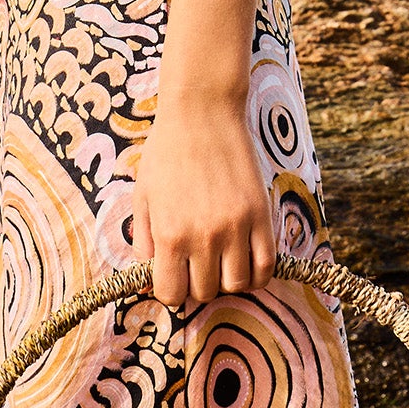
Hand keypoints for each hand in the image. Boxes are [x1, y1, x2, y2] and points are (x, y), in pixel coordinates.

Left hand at [132, 93, 276, 308]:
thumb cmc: (166, 153)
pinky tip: (245, 260)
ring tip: (220, 260)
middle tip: (196, 263)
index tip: (173, 275)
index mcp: (169, 234)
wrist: (203, 113)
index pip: (172, 294)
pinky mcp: (261, 216)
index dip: (171, 290)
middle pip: (206, 292)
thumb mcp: (142, 198)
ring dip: (227, 279)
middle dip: (198, 283)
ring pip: (237, 285)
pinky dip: (256, 274)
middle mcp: (204, 236)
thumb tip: (147, 284)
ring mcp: (236, 227)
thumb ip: (143, 244)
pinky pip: (266, 266)